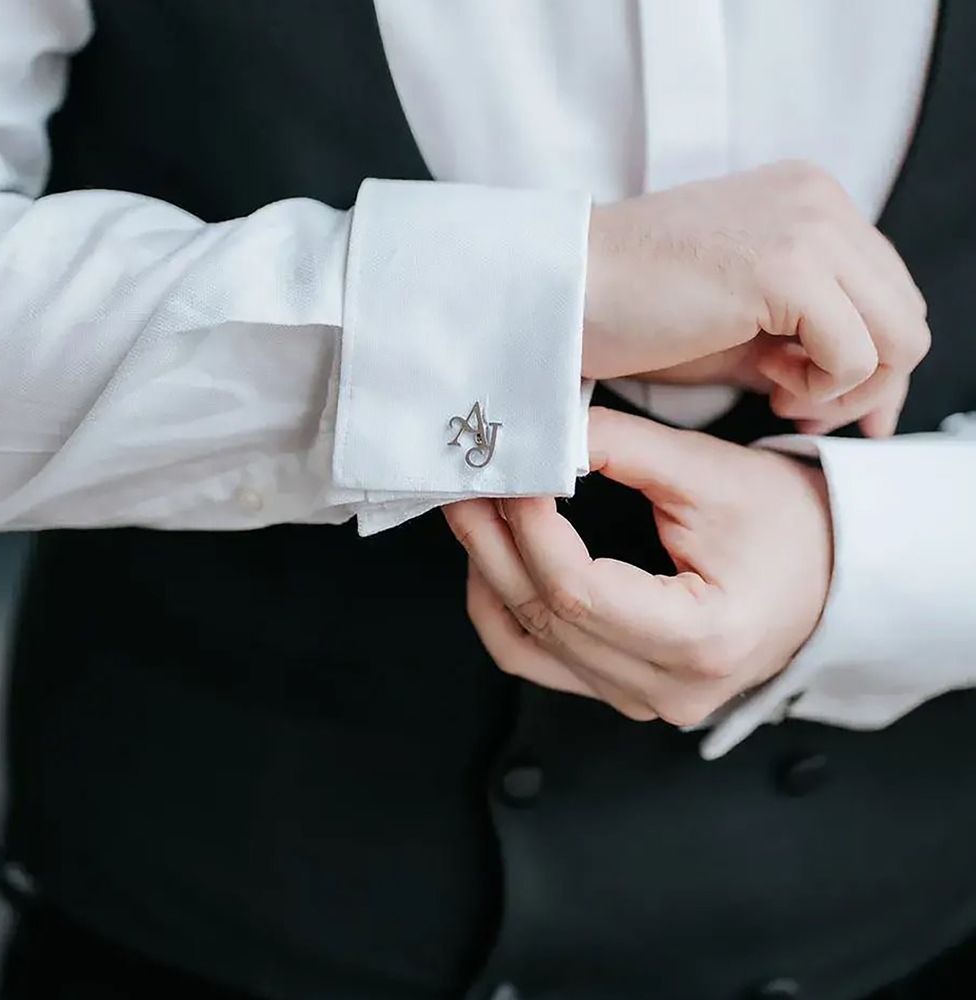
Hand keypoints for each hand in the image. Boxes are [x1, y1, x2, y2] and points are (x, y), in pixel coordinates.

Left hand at [443, 407, 832, 726]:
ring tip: (472, 512)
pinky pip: (538, 659)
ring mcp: (641, 699)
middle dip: (492, 542)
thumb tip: (544, 431)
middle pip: (543, 617)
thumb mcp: (712, 473)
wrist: (830, 574)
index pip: (577, 590)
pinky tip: (492, 561)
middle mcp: (667, 689)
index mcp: (701, 642)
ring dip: (488, 574)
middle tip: (466, 481)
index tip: (512, 471)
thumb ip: (623, 448)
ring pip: (526, 645)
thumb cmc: (790, 525)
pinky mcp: (624, 689)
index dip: (529, 527)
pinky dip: (504, 609)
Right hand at [584, 159, 929, 436]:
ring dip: (845, 388)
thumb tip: (876, 398)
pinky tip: (764, 384)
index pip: (888, 291)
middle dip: (867, 382)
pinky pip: (856, 353)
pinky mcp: (790, 267)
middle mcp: (821, 200)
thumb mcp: (738, 321)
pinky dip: (820, 387)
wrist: (562, 291)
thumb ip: (805, 340)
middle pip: (905, 313)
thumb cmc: (635, 310)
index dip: (868, 362)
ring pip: (898, 335)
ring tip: (778, 394)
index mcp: (809, 201)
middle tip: (795, 406)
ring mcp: (810, 227)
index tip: (818, 402)